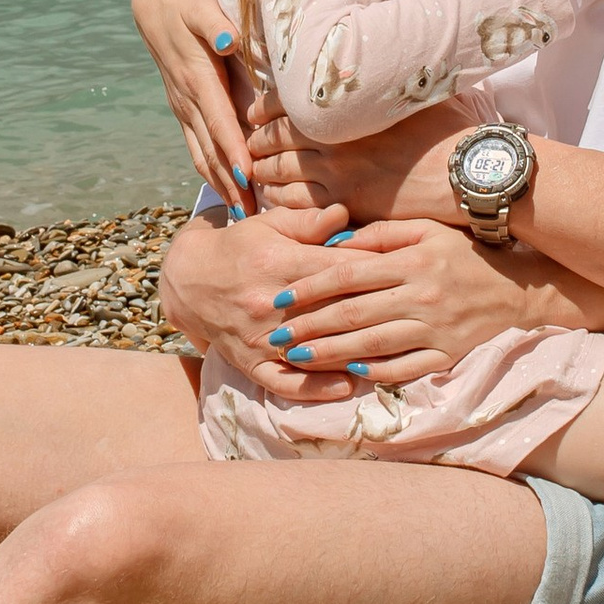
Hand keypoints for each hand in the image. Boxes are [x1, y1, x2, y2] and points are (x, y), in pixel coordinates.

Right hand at [132, 0, 250, 201]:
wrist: (155, 2)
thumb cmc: (187, 1)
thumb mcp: (201, 4)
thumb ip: (216, 22)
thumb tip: (229, 39)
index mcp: (196, 78)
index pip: (218, 121)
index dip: (233, 151)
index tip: (248, 178)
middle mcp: (187, 100)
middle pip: (210, 149)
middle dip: (229, 183)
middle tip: (251, 217)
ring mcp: (182, 108)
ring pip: (202, 153)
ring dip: (220, 185)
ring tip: (241, 215)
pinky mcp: (182, 109)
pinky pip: (197, 147)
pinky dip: (211, 172)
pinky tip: (225, 190)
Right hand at [157, 205, 385, 398]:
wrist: (189, 281)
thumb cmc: (239, 246)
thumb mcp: (269, 224)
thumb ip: (308, 222)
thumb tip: (347, 215)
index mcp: (278, 262)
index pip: (338, 269)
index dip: (376, 270)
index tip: (407, 271)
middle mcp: (270, 302)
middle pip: (333, 311)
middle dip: (375, 312)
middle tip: (414, 315)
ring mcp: (260, 337)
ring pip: (315, 351)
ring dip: (353, 353)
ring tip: (393, 355)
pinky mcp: (250, 363)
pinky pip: (286, 382)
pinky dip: (317, 388)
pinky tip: (348, 387)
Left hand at [248, 97, 468, 226]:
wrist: (463, 172)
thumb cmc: (444, 129)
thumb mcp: (412, 90)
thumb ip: (382, 78)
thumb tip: (375, 57)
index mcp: (343, 105)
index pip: (283, 101)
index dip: (262, 108)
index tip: (255, 113)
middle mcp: (332, 139)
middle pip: (274, 139)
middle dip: (257, 142)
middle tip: (251, 144)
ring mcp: (336, 173)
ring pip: (278, 172)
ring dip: (262, 171)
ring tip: (257, 170)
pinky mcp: (344, 202)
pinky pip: (295, 203)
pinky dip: (278, 199)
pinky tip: (274, 197)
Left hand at [264, 220, 551, 384]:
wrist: (515, 287)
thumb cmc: (462, 252)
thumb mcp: (425, 230)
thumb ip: (379, 234)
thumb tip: (333, 244)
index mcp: (412, 261)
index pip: (350, 275)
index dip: (312, 286)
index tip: (282, 297)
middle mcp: (421, 296)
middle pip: (354, 314)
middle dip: (310, 327)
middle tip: (277, 336)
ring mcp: (435, 328)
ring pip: (373, 346)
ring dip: (330, 354)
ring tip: (297, 358)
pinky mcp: (446, 355)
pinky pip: (405, 369)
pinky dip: (375, 373)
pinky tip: (348, 373)